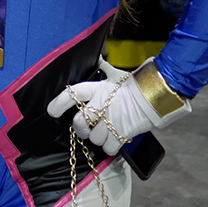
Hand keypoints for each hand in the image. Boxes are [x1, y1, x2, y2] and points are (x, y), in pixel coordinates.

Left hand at [46, 58, 190, 155]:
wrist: (156, 97)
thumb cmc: (135, 86)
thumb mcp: (117, 75)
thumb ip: (104, 70)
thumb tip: (98, 58)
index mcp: (98, 89)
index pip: (73, 93)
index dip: (59, 103)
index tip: (51, 111)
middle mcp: (101, 104)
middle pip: (79, 122)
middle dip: (81, 129)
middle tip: (86, 130)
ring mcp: (111, 120)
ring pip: (94, 138)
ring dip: (99, 139)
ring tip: (108, 132)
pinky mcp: (122, 133)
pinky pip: (108, 148)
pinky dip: (110, 148)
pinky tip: (115, 140)